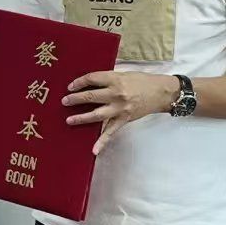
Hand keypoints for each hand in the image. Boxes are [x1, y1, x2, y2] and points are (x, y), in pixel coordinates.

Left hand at [63, 72, 178, 154]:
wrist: (161, 92)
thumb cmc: (142, 81)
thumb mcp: (124, 74)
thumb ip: (108, 79)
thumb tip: (90, 83)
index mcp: (115, 79)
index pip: (92, 79)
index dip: (79, 82)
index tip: (70, 86)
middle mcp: (116, 94)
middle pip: (91, 96)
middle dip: (75, 99)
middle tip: (64, 101)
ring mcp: (120, 108)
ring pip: (96, 114)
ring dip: (81, 118)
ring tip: (69, 120)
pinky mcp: (124, 119)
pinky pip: (111, 132)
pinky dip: (102, 141)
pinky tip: (94, 150)